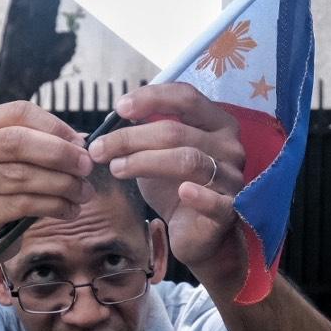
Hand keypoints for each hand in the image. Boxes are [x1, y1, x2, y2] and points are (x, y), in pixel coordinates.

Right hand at [0, 101, 93, 249]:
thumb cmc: (7, 184)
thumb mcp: (20, 156)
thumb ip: (47, 142)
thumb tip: (83, 141)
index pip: (19, 112)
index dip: (54, 126)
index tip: (81, 143)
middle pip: (17, 142)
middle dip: (59, 154)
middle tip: (86, 166)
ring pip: (22, 176)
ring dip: (62, 184)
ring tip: (84, 192)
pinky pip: (24, 204)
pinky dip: (54, 206)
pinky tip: (70, 209)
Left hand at [88, 83, 245, 292]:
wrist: (197, 233)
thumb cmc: (177, 187)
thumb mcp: (157, 155)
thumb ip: (144, 134)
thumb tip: (111, 119)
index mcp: (217, 123)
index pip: (186, 97)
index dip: (152, 98)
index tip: (119, 108)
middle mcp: (229, 146)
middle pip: (177, 131)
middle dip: (131, 138)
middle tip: (99, 149)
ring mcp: (232, 178)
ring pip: (187, 161)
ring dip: (144, 162)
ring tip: (116, 168)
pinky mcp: (230, 210)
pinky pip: (216, 201)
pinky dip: (199, 195)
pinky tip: (183, 192)